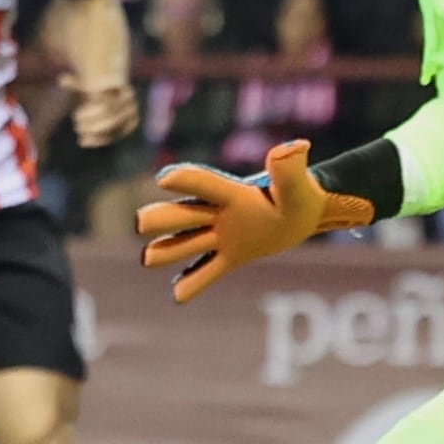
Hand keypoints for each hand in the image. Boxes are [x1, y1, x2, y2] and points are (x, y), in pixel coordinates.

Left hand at [67, 72, 138, 148]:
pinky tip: (84, 141)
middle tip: (76, 124)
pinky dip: (98, 140)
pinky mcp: (126, 129)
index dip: (91, 112)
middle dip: (91, 123)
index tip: (75, 114)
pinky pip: (113, 137)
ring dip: (94, 132)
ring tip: (79, 131)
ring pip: (112, 129)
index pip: (107, 105)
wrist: (111, 95)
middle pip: (111, 119)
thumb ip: (76, 83)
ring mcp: (130, 118)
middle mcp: (131, 105)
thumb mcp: (87, 84)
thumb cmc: (95, 89)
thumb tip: (62, 79)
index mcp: (124, 91)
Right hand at [136, 140, 371, 302]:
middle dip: (160, 218)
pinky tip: (177, 297)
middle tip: (141, 223)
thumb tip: (295, 147)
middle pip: (181, 215)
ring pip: (184, 244)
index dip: (186, 181)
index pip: (205, 184)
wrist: (302, 214)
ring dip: (165, 251)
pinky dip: (192, 283)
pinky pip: (206, 272)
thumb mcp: (298, 186)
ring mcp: (220, 237)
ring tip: (148, 259)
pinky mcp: (229, 257)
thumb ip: (290, 169)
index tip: (164, 179)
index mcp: (231, 193)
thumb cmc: (301, 196)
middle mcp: (217, 214)